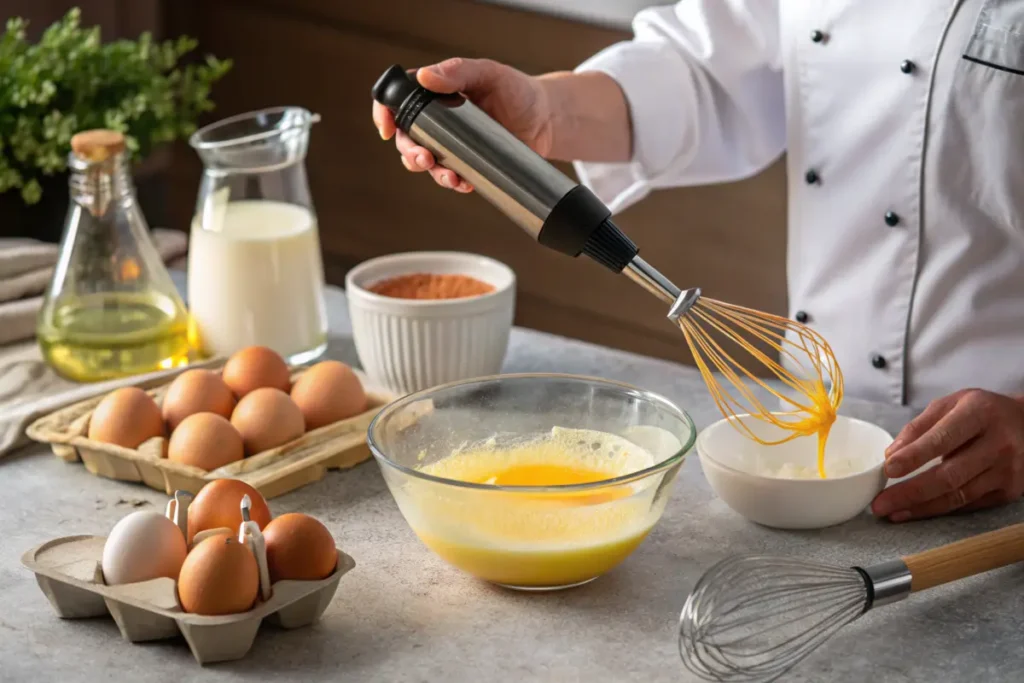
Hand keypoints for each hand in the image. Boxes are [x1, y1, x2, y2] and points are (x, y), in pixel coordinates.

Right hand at [371, 57, 554, 192]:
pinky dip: (453, 182)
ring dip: (429, 172)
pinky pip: (450, 177)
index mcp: (436, 93)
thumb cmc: (518, 91)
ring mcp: (451, 145)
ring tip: (449, 176)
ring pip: (425, 162)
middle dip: (409, 152)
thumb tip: (425, 76)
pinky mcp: (467, 164)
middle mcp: (438, 120)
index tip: (386, 127)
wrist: (547, 120)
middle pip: (406, 138)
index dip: (385, 112)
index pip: (399, 100)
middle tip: (424, 158)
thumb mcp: (490, 74)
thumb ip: (459, 71)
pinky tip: (464, 183)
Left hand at [871, 389, 1023, 521]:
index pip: (942, 438)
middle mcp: (998, 443)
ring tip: (892, 511)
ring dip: (921, 507)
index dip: (914, 456)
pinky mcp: (1009, 491)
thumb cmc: (983, 412)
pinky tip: (916, 511)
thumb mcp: (951, 404)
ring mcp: (1007, 470)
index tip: (888, 469)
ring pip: (958, 496)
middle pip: (949, 475)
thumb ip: (919, 426)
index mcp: (980, 414)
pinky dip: (939, 510)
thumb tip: (892, 454)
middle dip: (910, 492)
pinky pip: (968, 504)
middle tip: (880, 503)